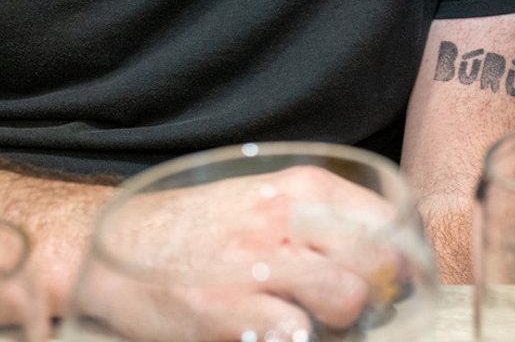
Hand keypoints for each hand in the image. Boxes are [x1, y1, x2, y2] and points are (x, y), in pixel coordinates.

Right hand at [79, 165, 426, 341]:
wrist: (111, 247)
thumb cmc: (198, 231)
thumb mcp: (264, 200)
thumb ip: (320, 219)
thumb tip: (387, 254)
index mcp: (304, 188)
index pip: (388, 221)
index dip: (403, 260)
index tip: (400, 284)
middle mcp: (289, 221)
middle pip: (378, 262)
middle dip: (376, 294)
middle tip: (352, 310)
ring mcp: (259, 267)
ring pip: (348, 298)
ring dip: (340, 320)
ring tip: (310, 322)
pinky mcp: (229, 311)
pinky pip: (296, 334)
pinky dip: (296, 337)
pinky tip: (274, 333)